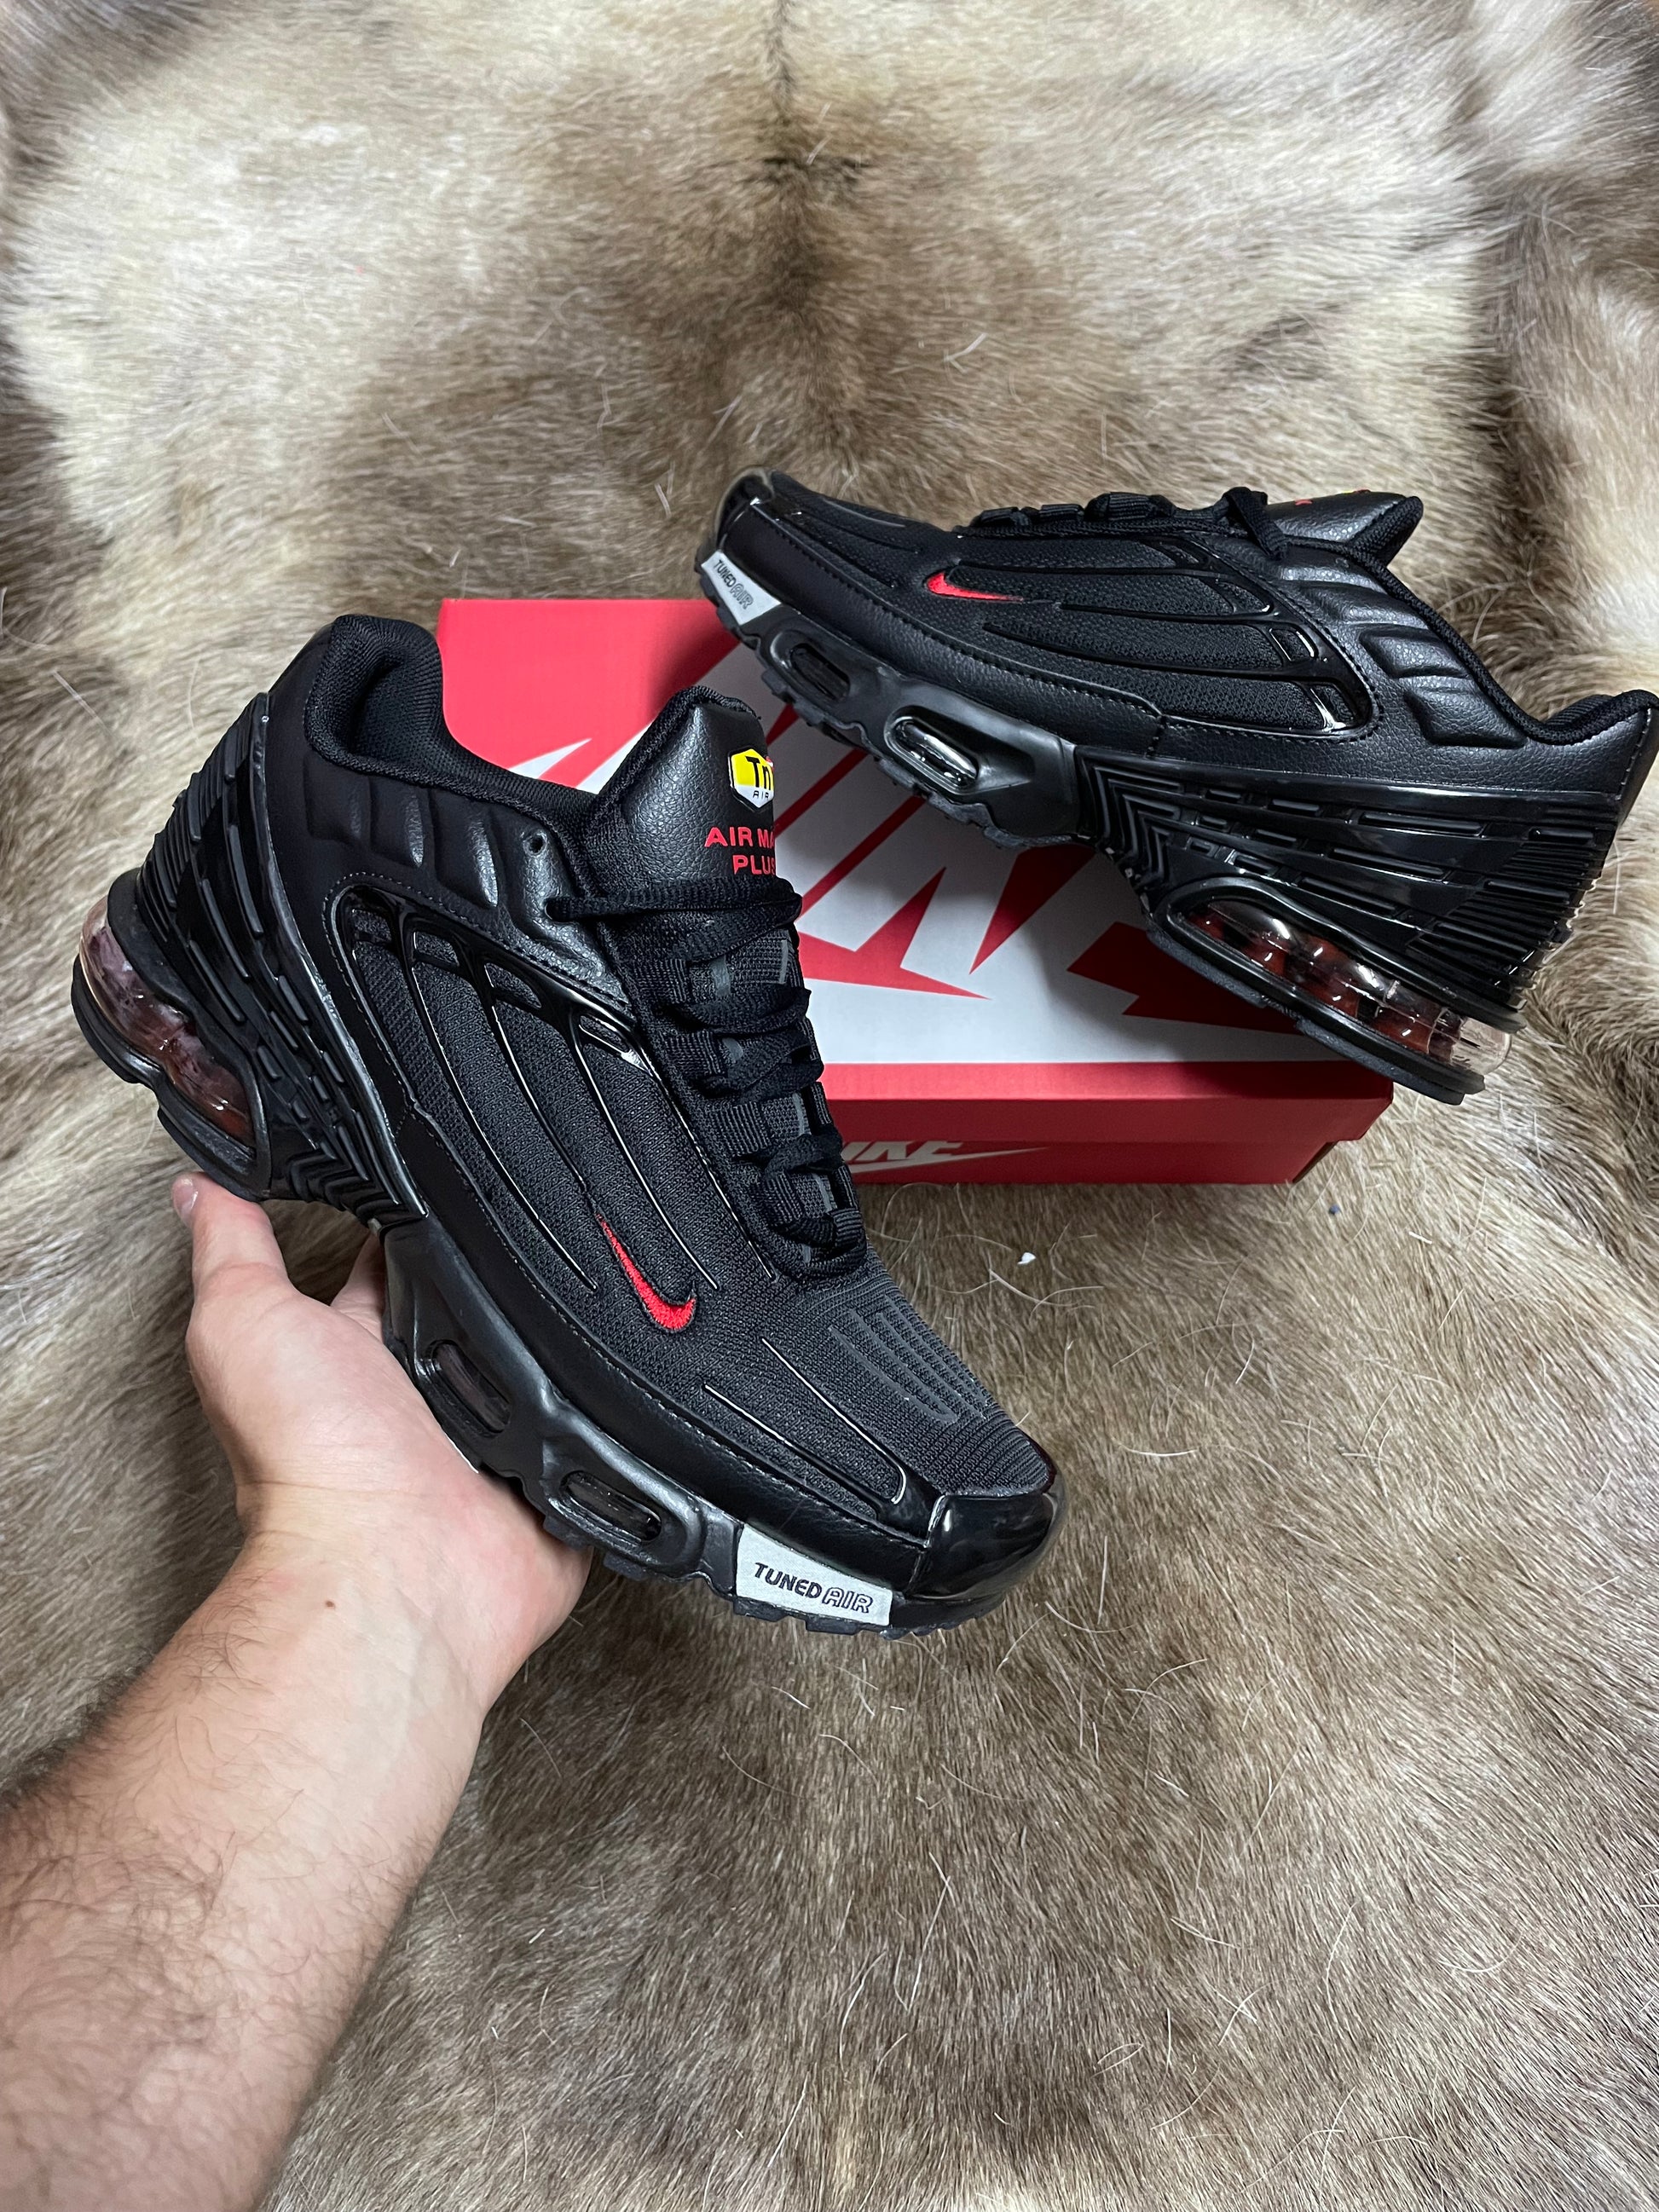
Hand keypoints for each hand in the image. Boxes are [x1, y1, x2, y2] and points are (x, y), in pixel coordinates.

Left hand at [173, 1175, 587, 1709]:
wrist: (392, 1565)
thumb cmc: (309, 1463)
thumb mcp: (242, 1323)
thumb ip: (230, 1247)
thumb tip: (198, 1182)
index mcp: (357, 1349)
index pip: (399, 1259)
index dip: (421, 1212)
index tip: (448, 1161)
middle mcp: (426, 1392)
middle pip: (483, 1301)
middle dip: (509, 1265)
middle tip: (533, 1220)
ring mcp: (494, 1435)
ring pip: (548, 1354)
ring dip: (565, 1327)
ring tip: (590, 1283)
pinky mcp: (553, 1474)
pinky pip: (603, 1422)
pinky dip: (612, 1397)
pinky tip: (624, 1363)